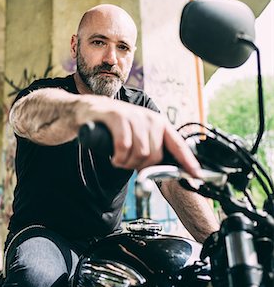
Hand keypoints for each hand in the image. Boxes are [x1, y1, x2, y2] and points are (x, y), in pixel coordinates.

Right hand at [81, 97, 200, 176]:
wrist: (90, 111)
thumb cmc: (116, 127)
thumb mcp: (138, 135)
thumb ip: (152, 150)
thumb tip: (164, 171)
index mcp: (159, 123)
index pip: (178, 145)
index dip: (188, 162)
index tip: (196, 175)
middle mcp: (150, 118)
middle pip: (155, 155)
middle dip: (140, 166)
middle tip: (127, 163)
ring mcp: (134, 117)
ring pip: (140, 153)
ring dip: (127, 163)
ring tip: (119, 159)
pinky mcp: (118, 117)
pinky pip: (124, 147)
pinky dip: (118, 157)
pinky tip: (114, 156)